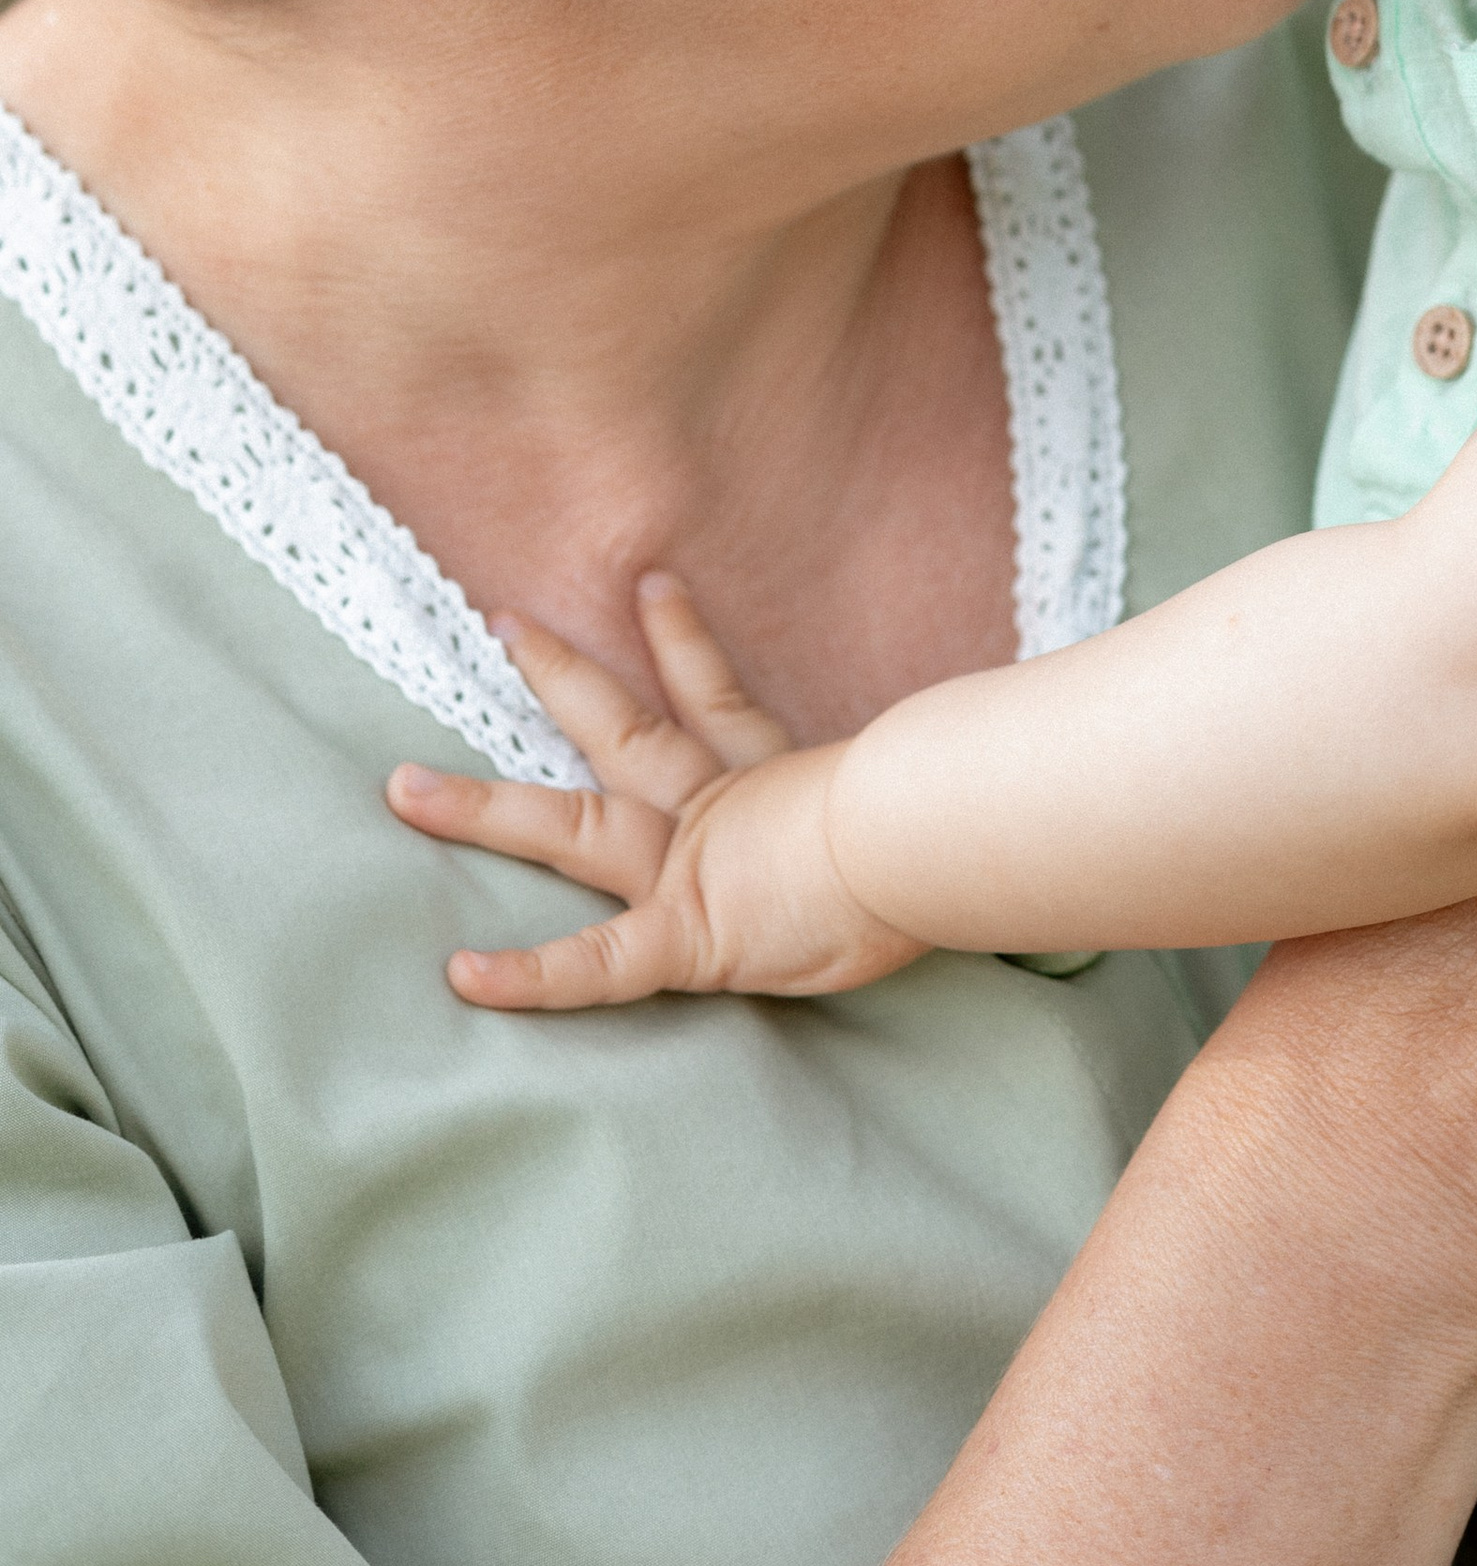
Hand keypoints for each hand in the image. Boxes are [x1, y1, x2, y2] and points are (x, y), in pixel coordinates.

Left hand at [386, 573, 924, 1007]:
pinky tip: (463, 979)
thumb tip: (983, 742)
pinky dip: (533, 977)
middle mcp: (717, 806)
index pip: (717, 701)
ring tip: (403, 786)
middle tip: (508, 623)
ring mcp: (690, 863)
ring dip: (483, 805)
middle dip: (563, 676)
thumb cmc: (946, 822)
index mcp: (775, 776)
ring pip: (568, 826)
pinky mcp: (686, 928)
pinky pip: (597, 966)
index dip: (683, 645)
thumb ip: (922, 770)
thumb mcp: (932, 789)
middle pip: (623, 728)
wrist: (931, 840)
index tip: (653, 586)